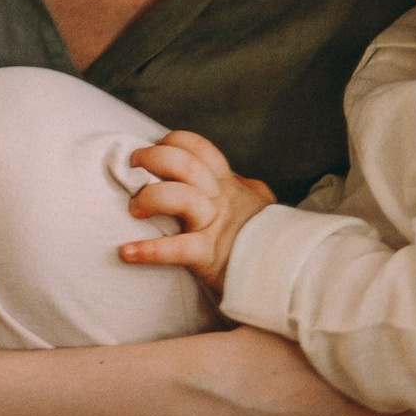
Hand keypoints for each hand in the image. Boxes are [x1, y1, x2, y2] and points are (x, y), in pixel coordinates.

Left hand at [119, 134, 273, 290]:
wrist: (288, 273)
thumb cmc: (269, 240)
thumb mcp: (262, 207)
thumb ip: (248, 190)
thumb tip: (240, 178)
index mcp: (227, 185)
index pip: (199, 148)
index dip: (172, 142)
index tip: (154, 150)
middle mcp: (219, 199)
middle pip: (183, 162)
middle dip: (151, 158)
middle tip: (132, 167)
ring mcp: (214, 226)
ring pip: (179, 196)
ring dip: (149, 197)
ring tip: (134, 210)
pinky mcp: (208, 256)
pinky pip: (176, 249)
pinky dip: (148, 251)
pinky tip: (127, 252)